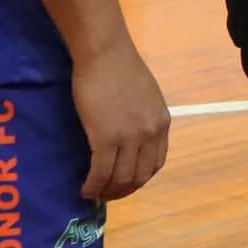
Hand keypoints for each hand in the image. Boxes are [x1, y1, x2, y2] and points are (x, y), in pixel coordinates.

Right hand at [72, 32, 171, 201]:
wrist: (104, 53)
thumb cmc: (119, 67)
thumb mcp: (145, 96)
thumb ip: (143, 118)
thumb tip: (131, 137)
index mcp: (162, 123)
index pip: (156, 163)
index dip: (140, 179)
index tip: (125, 184)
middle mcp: (150, 133)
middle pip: (140, 176)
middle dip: (123, 190)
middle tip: (107, 194)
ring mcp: (129, 137)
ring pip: (121, 178)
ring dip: (107, 191)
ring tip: (94, 193)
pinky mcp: (106, 138)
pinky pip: (101, 172)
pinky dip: (93, 186)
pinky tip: (85, 189)